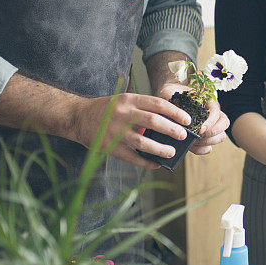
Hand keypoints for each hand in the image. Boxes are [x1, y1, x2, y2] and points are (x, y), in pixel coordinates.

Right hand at [69, 93, 190, 168]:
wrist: (78, 117)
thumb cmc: (107, 109)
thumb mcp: (124, 101)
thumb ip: (143, 108)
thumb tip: (170, 121)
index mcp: (129, 100)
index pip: (157, 103)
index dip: (174, 112)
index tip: (187, 120)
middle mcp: (122, 113)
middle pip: (152, 121)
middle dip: (171, 129)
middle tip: (183, 136)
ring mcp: (115, 131)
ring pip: (142, 142)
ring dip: (159, 149)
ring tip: (171, 152)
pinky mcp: (108, 146)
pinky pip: (131, 157)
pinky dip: (145, 162)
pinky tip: (156, 164)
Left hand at [155, 84, 229, 154]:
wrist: (166, 101)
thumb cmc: (169, 94)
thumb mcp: (168, 92)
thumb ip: (170, 97)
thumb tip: (174, 113)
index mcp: (206, 102)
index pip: (216, 112)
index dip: (211, 122)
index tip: (201, 129)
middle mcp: (212, 114)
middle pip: (224, 124)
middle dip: (212, 133)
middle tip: (198, 136)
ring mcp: (209, 126)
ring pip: (220, 136)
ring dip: (208, 142)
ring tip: (194, 142)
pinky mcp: (202, 138)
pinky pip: (209, 147)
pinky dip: (202, 150)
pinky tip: (192, 148)